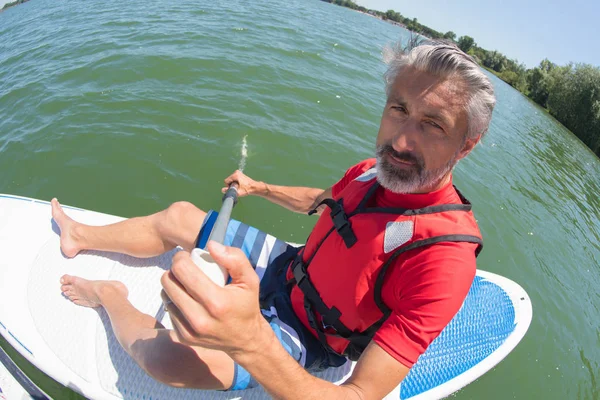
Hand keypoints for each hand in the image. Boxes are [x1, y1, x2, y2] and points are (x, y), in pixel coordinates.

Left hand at [160, 241, 270, 356]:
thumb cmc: (247, 305)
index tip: (188, 256)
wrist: (245, 340)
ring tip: (186, 283)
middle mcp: (199, 318)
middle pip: (168, 282)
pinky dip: (175, 300)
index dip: (181, 258)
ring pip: (165, 295)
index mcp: (216, 302)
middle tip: (186, 268)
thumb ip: (235, 258)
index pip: (182, 270)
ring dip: (172, 285)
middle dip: (175, 269)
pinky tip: (188, 299)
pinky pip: (168, 310)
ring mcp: (189, 330)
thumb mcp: (250, 279)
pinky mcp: (183, 337)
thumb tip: (210, 245)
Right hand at [222, 170, 262, 196]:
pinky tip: (240, 185)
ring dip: (233, 184)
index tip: (234, 188)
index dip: (228, 186)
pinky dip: (235, 182)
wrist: (254, 187)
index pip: (226, 181)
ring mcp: (238, 172)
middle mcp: (236, 172)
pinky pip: (233, 179)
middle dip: (231, 185)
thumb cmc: (247, 189)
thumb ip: (229, 191)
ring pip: (231, 180)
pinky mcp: (239, 173)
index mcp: (235, 175)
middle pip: (228, 180)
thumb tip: (222, 190)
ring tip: (240, 186)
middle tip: (238, 188)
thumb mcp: (238, 192)